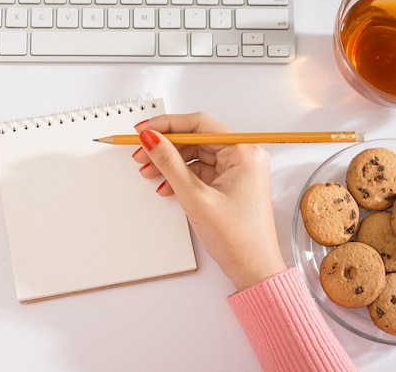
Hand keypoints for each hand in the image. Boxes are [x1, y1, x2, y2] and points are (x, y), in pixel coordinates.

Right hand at [133, 113, 286, 290]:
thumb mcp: (195, 197)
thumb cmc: (238, 239)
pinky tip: (165, 185)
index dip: (167, 125)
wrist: (253, 270)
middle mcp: (244, 156)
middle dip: (166, 147)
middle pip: (196, 138)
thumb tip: (152, 139)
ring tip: (149, 171)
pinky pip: (200, 170)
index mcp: (244, 152)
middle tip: (141, 152)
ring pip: (196, 155)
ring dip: (171, 163)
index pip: (200, 124)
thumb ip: (170, 163)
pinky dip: (181, 176)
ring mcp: (237, 170)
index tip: (143, 130)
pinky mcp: (230, 183)